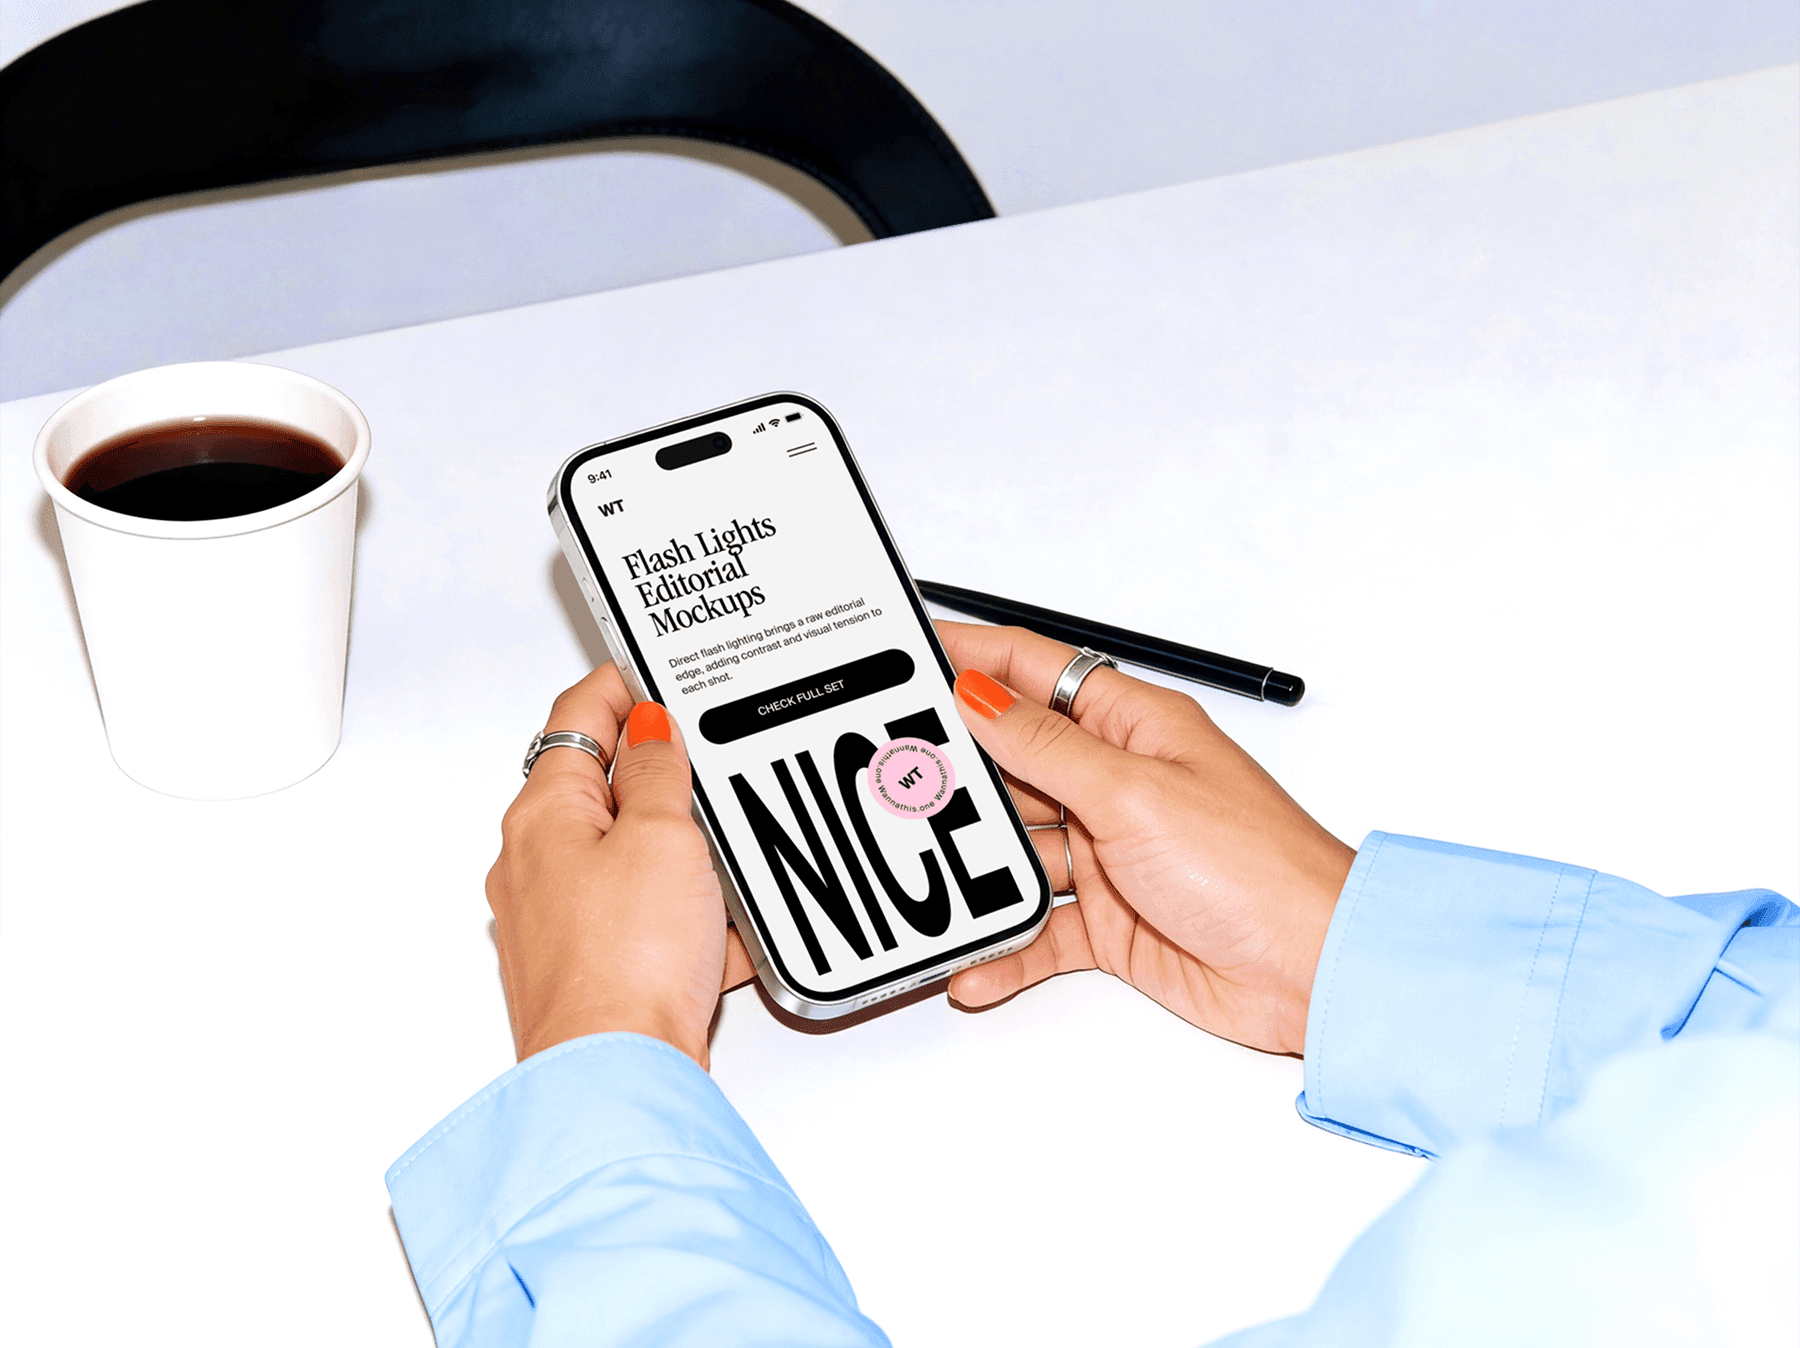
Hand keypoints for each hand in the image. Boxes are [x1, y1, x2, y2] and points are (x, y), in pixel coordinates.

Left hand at [487, 664, 753, 1065]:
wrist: (621, 1076)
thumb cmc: (623, 964)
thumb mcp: (660, 836)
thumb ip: (658, 772)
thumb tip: (652, 729)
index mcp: (541, 816)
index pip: (576, 717)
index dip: (622, 685)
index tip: (660, 674)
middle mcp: (537, 866)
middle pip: (601, 789)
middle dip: (660, 773)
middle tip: (706, 757)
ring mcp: (563, 922)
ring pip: (633, 859)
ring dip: (682, 852)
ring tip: (725, 852)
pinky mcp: (597, 968)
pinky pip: (650, 921)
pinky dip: (689, 917)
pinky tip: (725, 930)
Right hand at [939, 621, 1353, 1055]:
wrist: (1315, 973)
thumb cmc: (1261, 869)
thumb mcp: (1135, 794)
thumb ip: (1046, 748)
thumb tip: (977, 693)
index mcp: (1130, 725)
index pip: (1030, 670)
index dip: (965, 657)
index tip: (899, 657)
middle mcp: (1114, 782)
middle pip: (1009, 763)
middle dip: (953, 777)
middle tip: (889, 786)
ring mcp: (1108, 853)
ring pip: (1015, 851)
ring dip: (976, 872)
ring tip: (927, 884)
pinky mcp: (1108, 921)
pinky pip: (1035, 929)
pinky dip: (1004, 948)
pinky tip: (975, 963)